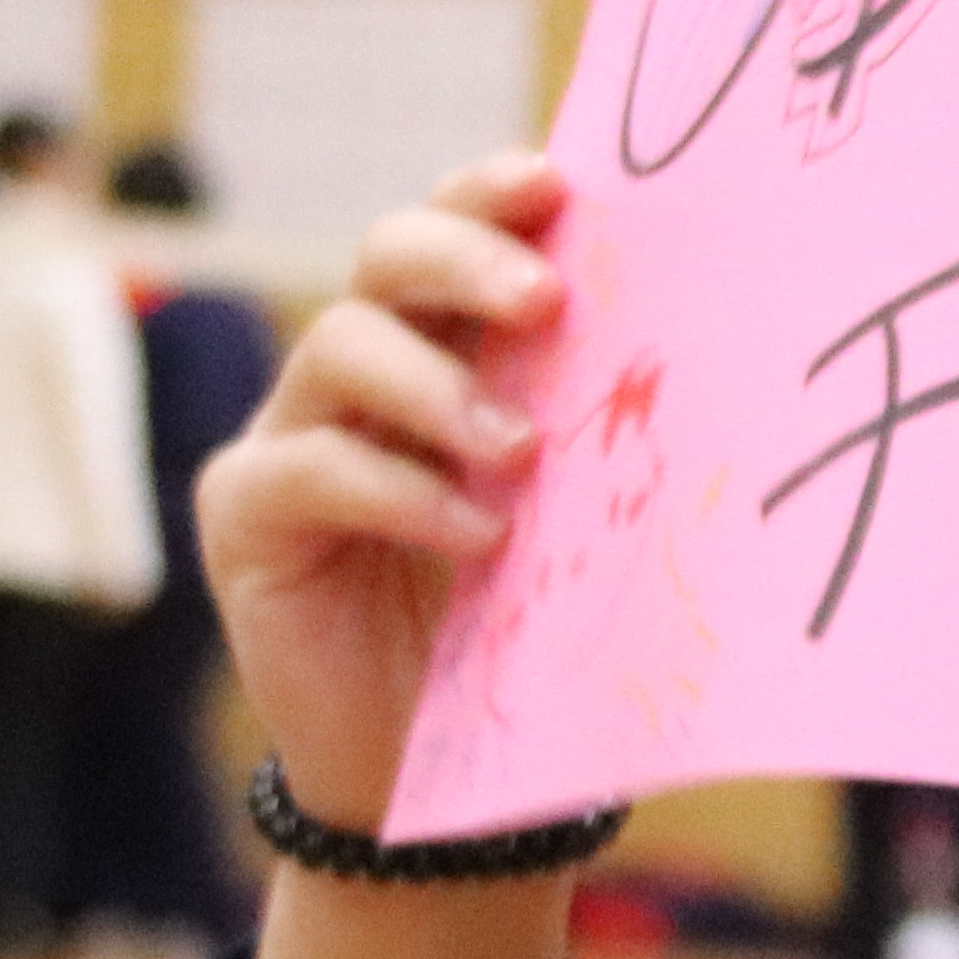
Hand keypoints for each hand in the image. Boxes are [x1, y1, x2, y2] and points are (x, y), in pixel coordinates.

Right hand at [198, 154, 562, 826]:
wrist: (436, 775)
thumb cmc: (520, 629)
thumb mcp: (576, 517)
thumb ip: (599, 433)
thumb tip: (712, 348)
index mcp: (444, 345)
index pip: (454, 232)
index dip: (491, 193)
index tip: (556, 183)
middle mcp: (359, 371)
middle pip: (386, 256)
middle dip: (464, 258)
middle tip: (544, 299)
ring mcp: (291, 433)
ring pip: (342, 345)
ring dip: (440, 388)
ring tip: (520, 452)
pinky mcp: (245, 513)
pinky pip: (311, 466)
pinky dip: (401, 490)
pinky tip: (476, 534)